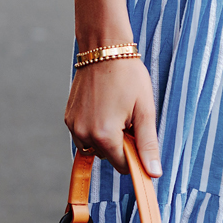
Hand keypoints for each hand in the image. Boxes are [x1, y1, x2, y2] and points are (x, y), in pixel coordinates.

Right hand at [64, 55, 161, 177]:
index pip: (123, 165)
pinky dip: (95, 129)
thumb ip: (148, 145)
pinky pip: (84, 135)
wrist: (104, 49)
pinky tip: (103, 109)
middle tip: (128, 118)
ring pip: (95, 148)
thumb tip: (153, 173)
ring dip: (107, 138)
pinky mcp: (68, 118)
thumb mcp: (144, 111)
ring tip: (115, 112)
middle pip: (109, 157)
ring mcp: (73, 126)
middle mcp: (84, 134)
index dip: (135, 154)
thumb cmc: (128, 76)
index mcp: (105, 135)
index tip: (140, 137)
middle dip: (121, 144)